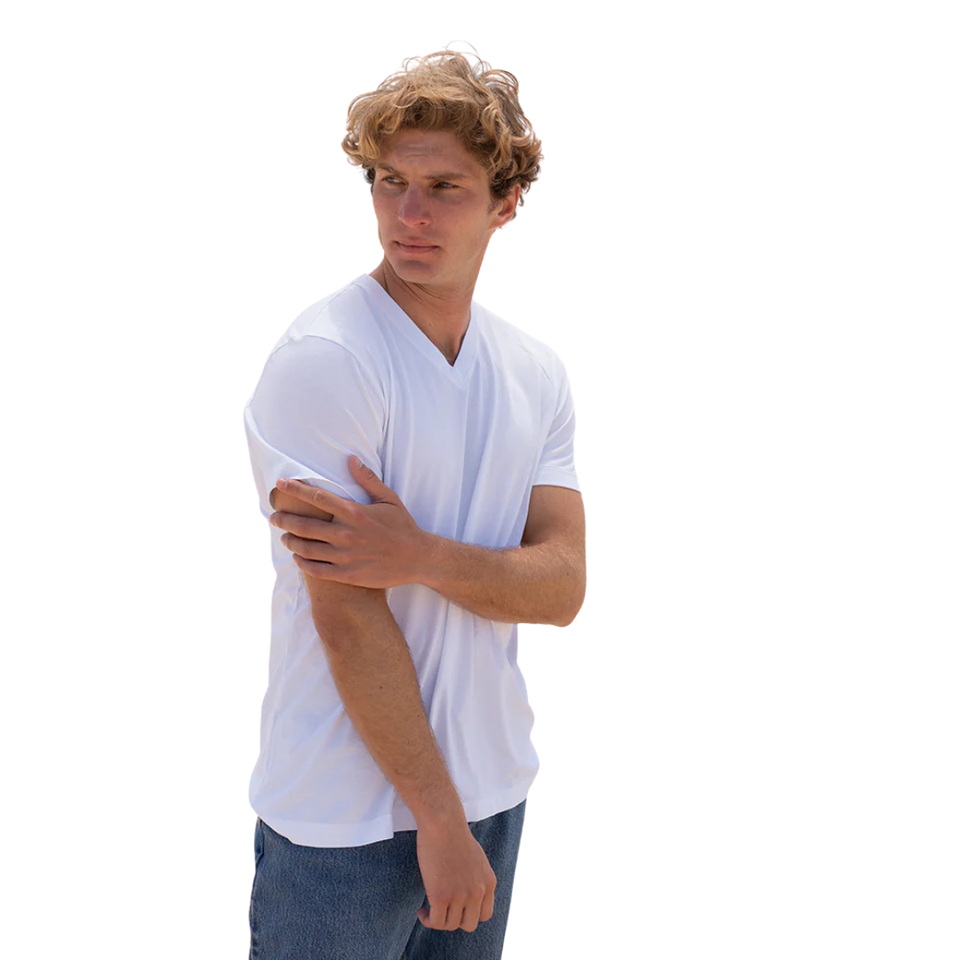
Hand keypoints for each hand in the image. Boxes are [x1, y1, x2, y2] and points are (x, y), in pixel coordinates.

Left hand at [270, 456, 432, 589]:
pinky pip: (316, 570)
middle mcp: (346, 534)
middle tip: (274, 516)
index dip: (295, 490)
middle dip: (283, 519)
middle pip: (304, 525)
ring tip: (284, 536)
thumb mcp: (389, 499)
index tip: (280, 484)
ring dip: (290, 541)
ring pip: (305, 549)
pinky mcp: (347, 575)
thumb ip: (367, 480)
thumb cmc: (403, 526)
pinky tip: (298, 558)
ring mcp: (345, 556)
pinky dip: (302, 563)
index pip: (317, 498)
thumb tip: (350, 459)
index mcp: (355, 513)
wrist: (418, 559)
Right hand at [416, 820, 496, 932]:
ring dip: (438, 921)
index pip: (485, 915)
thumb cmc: (454, 834)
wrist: (443, 823)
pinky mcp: (441, 896)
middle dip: (455, 920)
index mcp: (489, 882)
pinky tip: (421, 911)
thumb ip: (476, 878)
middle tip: (442, 909)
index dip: (469, 915)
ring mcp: (460, 896)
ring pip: (450, 925)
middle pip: (469, 924)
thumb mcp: (476, 858)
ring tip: (429, 910)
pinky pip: (435, 922)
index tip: (457, 909)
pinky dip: (427, 920)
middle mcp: (477, 892)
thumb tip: (467, 893)